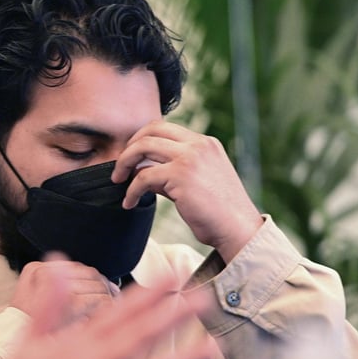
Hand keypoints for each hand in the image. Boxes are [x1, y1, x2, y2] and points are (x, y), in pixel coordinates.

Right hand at [0, 262, 212, 358]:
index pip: (116, 312)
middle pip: (138, 337)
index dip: (147, 293)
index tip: (172, 276)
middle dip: (172, 316)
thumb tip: (55, 261)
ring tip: (212, 347)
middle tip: (203, 298)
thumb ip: (48, 303)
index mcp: (73, 346)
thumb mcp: (26, 342)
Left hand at [111, 120, 262, 262]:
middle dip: (130, 146)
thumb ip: (171, 173)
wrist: (239, 230)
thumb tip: (142, 173)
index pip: (166, 128)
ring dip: (124, 163)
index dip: (143, 139)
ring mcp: (190, 157)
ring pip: (143, 147)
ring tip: (118, 181)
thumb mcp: (197, 183)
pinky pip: (143, 176)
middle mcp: (199, 145)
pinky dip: (131, 190)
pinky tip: (129, 202)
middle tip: (120, 167)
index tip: (132, 157)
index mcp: (206, 143)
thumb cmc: (219, 214)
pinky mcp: (180, 175)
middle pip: (151, 130)